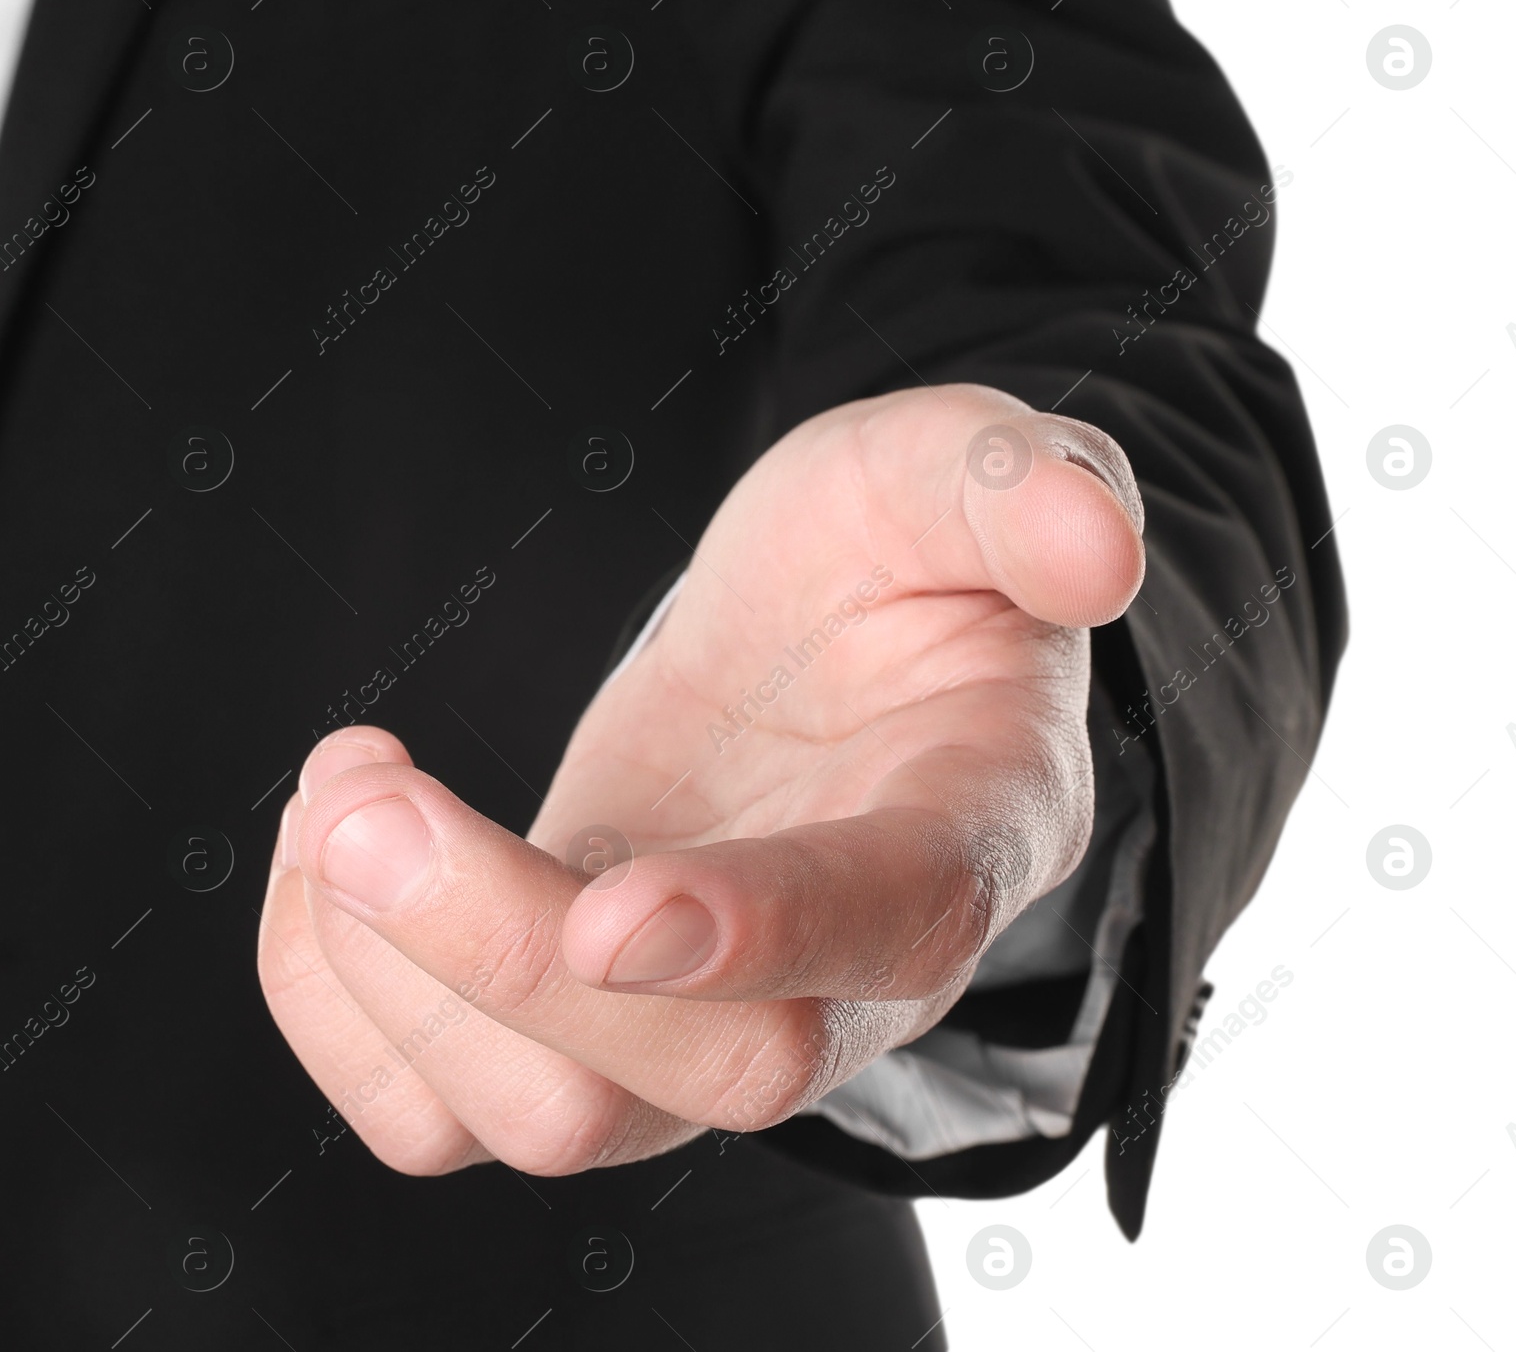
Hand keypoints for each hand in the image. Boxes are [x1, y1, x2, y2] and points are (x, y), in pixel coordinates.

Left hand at [257, 384, 1144, 1175]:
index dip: (759, 935)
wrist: (829, 638)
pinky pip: (440, 1105)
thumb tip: (1100, 551)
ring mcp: (697, 1014)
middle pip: (693, 1076)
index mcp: (959, 833)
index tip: (611, 908)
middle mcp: (838, 973)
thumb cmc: (905, 558)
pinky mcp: (581, 1011)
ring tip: (346, 791)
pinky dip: (339, 1003)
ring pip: (543, 1119)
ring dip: (390, 978)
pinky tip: (334, 851)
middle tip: (365, 797)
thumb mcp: (958, 476)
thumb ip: (1028, 493)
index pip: (883, 932)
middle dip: (500, 957)